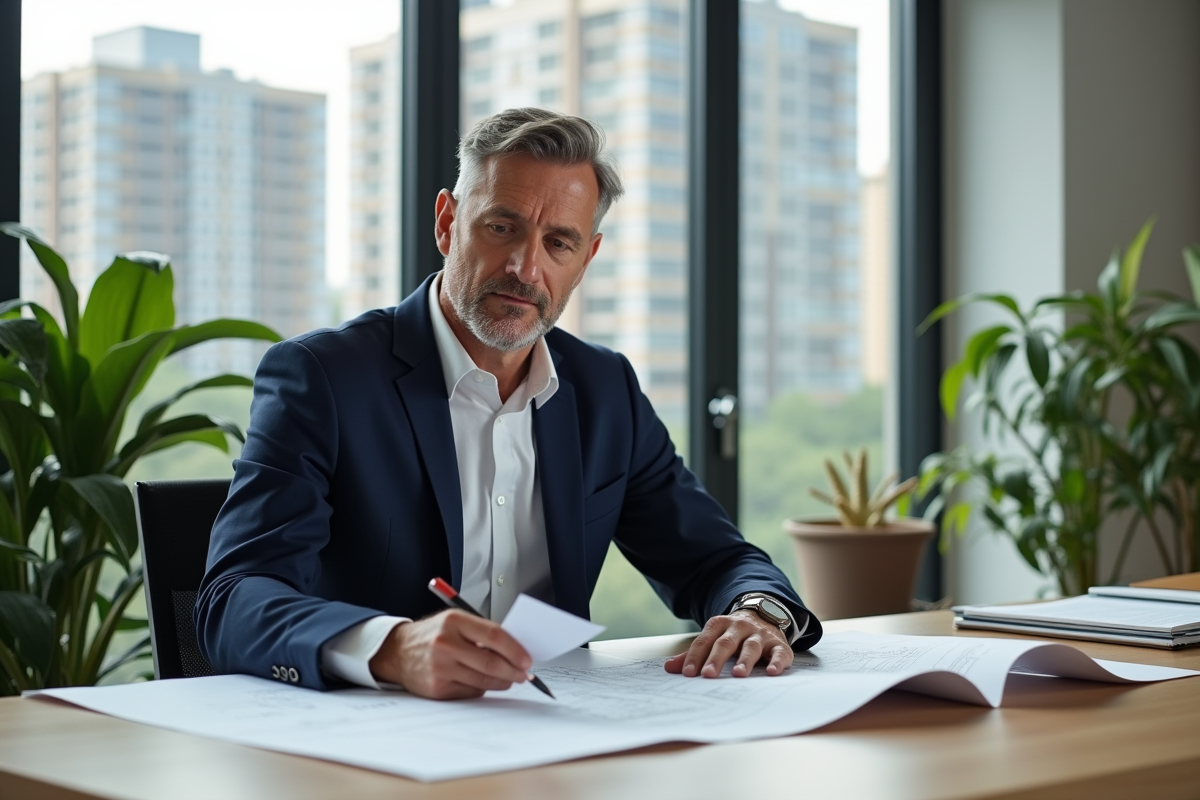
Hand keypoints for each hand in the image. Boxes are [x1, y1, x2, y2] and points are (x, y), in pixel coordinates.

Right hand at [368, 610, 531, 698]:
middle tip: (524, 674)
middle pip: (491, 662)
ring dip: (502, 681)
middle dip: (514, 670)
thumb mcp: (455, 622)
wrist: (398, 652)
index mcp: (454, 622)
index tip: (527, 659)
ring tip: (509, 678)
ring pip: (484, 680)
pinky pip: (471, 691)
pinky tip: (483, 681)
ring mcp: (440, 668)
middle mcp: (445, 644)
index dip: (515, 650)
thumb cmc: (433, 635)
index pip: (494, 636)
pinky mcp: (437, 688)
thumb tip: (515, 648)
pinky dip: (482, 687)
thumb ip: (482, 632)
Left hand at [663, 610, 792, 678]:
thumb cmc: (733, 635)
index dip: (695, 657)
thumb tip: (669, 667)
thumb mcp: (713, 639)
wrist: (764, 615)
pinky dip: (777, 662)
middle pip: (725, 643)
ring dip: (745, 660)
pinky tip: (771, 672)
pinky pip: (779, 652)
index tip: (687, 673)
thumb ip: (694, 653)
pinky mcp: (778, 644)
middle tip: (707, 674)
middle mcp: (739, 627)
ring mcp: (759, 635)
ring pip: (751, 646)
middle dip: (716, 659)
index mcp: (719, 625)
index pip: (704, 641)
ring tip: (738, 674)